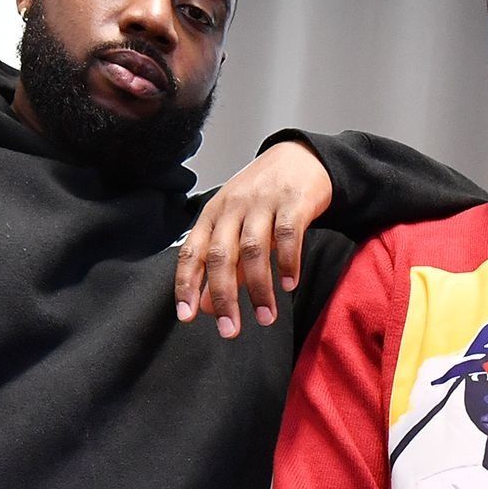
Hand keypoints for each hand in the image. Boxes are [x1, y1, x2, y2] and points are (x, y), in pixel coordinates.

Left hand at [175, 140, 333, 337]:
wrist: (301, 158)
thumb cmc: (263, 198)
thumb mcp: (236, 227)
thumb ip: (222, 267)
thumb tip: (204, 308)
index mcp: (212, 215)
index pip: (192, 252)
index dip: (187, 285)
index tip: (186, 316)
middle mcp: (232, 207)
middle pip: (221, 256)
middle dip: (223, 297)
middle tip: (229, 330)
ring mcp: (262, 203)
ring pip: (253, 250)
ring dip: (259, 289)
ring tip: (266, 318)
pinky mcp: (293, 202)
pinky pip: (287, 236)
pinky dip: (288, 263)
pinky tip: (289, 285)